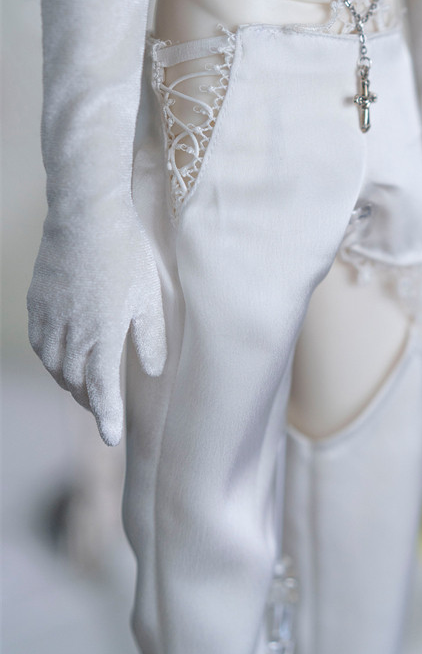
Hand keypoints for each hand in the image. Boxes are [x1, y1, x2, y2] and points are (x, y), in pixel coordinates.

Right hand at [27, 199, 166, 445]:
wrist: (85, 215)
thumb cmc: (125, 253)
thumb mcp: (148, 296)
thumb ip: (150, 337)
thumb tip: (152, 371)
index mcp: (103, 335)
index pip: (102, 390)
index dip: (107, 417)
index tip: (111, 438)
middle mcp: (72, 333)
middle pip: (74, 382)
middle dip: (88, 400)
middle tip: (102, 408)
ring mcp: (50, 317)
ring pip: (53, 366)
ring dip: (68, 382)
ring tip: (83, 386)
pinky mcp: (37, 301)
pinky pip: (39, 342)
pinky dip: (51, 358)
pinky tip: (60, 357)